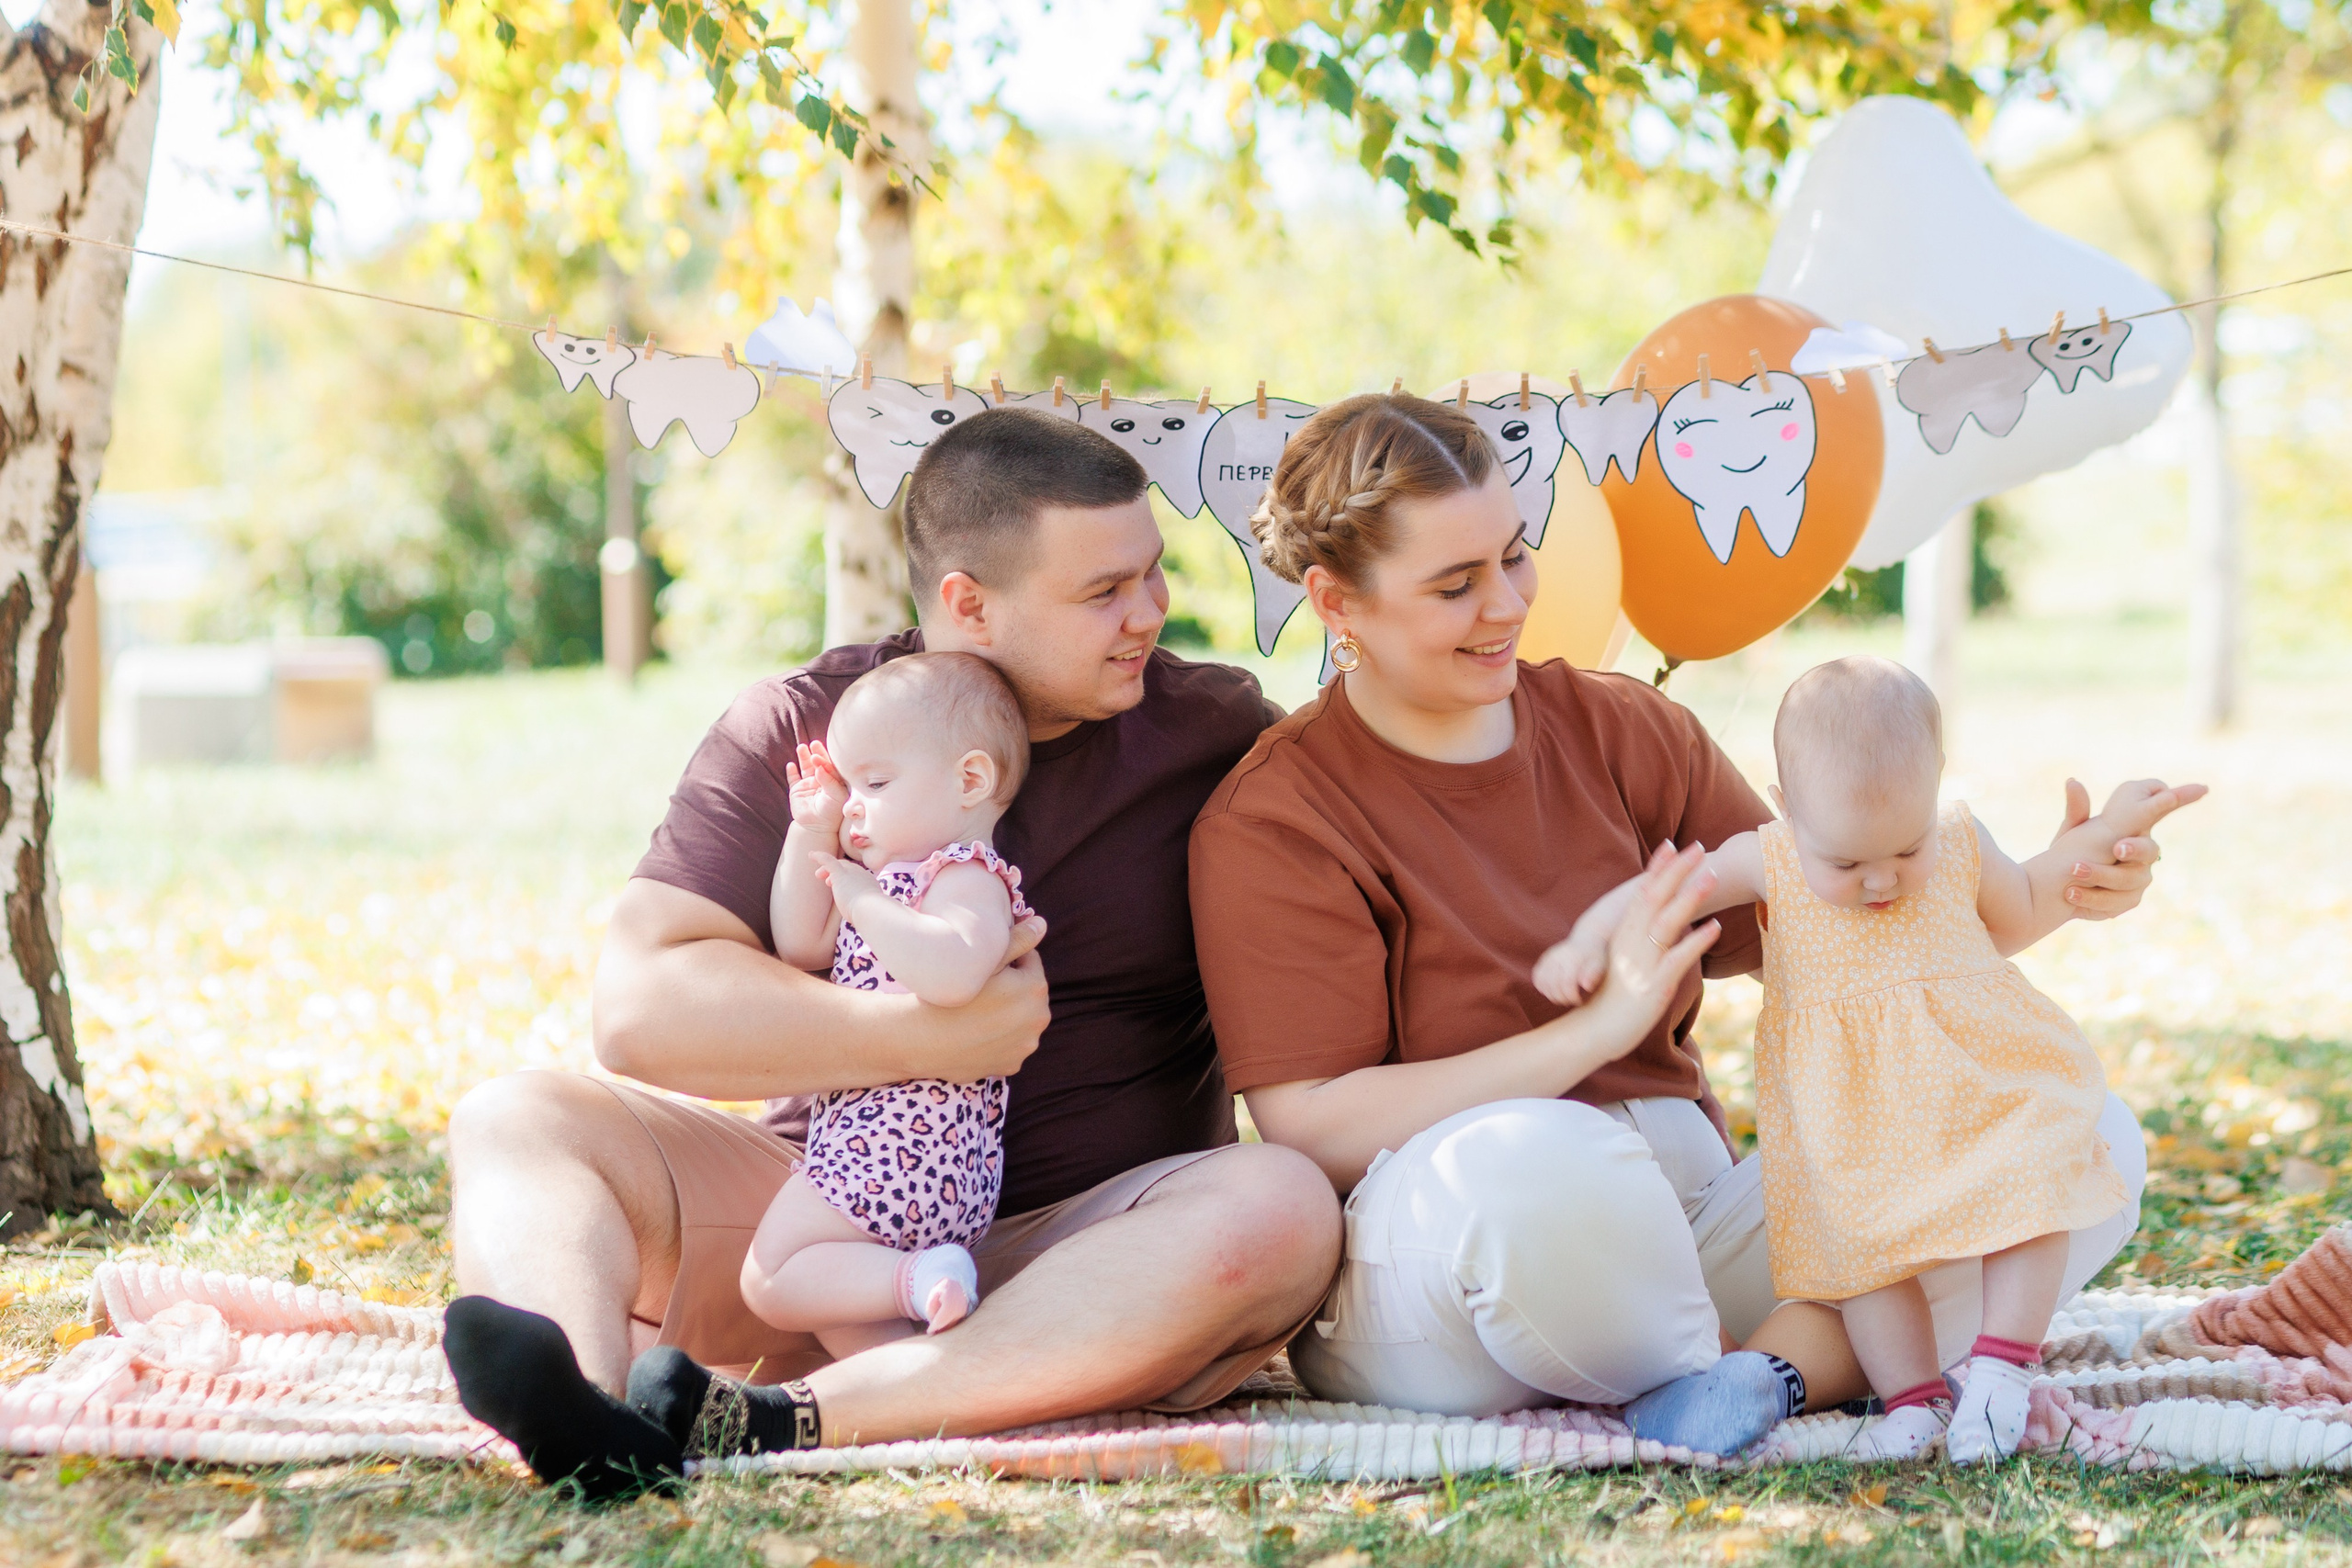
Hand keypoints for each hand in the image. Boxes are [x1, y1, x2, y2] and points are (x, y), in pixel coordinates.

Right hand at [786, 742, 847, 838]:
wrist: (818, 827)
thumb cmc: (832, 812)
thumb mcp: (836, 796)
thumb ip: (829, 781)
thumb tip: (819, 767)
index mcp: (834, 780)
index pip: (830, 765)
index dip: (825, 759)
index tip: (818, 756)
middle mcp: (821, 780)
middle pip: (818, 762)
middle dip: (817, 753)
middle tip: (814, 744)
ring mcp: (808, 784)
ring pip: (805, 767)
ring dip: (803, 757)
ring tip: (801, 747)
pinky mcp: (797, 790)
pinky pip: (793, 778)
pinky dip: (791, 771)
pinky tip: (791, 765)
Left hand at [814, 853, 881, 916]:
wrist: (870, 911)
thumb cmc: (870, 916)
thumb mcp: (868, 913)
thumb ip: (862, 912)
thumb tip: (860, 921)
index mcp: (869, 884)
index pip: (857, 877)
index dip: (848, 879)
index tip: (839, 888)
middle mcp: (862, 875)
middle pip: (848, 868)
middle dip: (837, 873)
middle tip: (827, 882)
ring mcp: (852, 872)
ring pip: (838, 865)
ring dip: (827, 869)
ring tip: (818, 875)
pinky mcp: (840, 873)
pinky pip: (828, 861)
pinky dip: (820, 857)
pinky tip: (811, 855)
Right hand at [917, 918, 1050, 1082]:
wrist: (920, 1038)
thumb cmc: (950, 993)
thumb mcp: (985, 960)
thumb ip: (1018, 939)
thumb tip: (1042, 924)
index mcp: (1035, 988)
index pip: (1029, 961)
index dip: (1007, 960)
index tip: (985, 966)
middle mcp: (1039, 1018)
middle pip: (1028, 992)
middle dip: (1012, 988)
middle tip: (980, 989)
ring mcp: (1026, 1045)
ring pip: (1020, 1020)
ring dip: (1008, 1014)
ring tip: (977, 1012)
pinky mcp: (1012, 1065)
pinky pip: (1010, 1045)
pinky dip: (999, 1039)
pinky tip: (976, 1034)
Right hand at [1534, 915, 1612, 1007]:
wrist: (1587, 939)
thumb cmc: (1595, 955)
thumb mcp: (1600, 964)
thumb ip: (1593, 975)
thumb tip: (1586, 987)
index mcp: (1572, 957)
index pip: (1566, 982)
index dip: (1571, 995)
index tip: (1579, 1000)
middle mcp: (1558, 955)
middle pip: (1553, 984)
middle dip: (1561, 997)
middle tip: (1571, 1001)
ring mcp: (1549, 956)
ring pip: (1542, 982)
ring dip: (1551, 994)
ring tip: (1562, 997)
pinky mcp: (1544, 959)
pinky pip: (1537, 976)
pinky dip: (1542, 986)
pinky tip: (1552, 990)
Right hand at [1580, 844, 1720, 1048]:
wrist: (1591, 1032)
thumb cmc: (1607, 999)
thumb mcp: (1623, 964)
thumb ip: (1640, 945)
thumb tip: (1662, 931)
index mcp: (1621, 936)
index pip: (1641, 893)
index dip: (1657, 868)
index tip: (1670, 845)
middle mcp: (1629, 944)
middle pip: (1654, 898)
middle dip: (1677, 871)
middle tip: (1697, 847)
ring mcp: (1641, 963)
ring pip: (1667, 922)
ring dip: (1690, 897)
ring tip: (1711, 877)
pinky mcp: (1653, 985)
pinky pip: (1678, 958)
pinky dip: (1696, 941)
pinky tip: (1714, 926)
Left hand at [2051, 776, 2207, 920]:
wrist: (2058, 889)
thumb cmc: (2072, 853)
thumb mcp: (2072, 832)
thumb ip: (2077, 811)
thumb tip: (2072, 781)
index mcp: (2134, 830)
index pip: (2160, 812)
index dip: (2180, 797)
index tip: (2198, 787)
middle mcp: (2142, 856)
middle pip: (2149, 850)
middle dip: (2135, 848)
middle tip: (2117, 847)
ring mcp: (2138, 880)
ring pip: (2128, 879)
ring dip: (2099, 874)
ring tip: (2073, 870)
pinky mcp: (2127, 902)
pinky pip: (2114, 902)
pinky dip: (2091, 897)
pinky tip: (2070, 894)